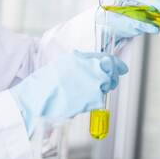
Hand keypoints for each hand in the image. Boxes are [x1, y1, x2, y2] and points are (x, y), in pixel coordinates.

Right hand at [10, 51, 127, 134]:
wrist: (38, 100)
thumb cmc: (44, 85)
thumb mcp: (60, 66)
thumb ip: (77, 64)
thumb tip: (90, 67)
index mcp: (79, 57)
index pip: (104, 56)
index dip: (115, 63)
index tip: (121, 68)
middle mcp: (89, 66)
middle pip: (111, 69)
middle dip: (113, 76)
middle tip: (112, 81)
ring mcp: (94, 81)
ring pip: (108, 84)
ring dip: (103, 88)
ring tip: (88, 93)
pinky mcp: (95, 97)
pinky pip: (100, 98)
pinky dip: (94, 101)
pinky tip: (82, 102)